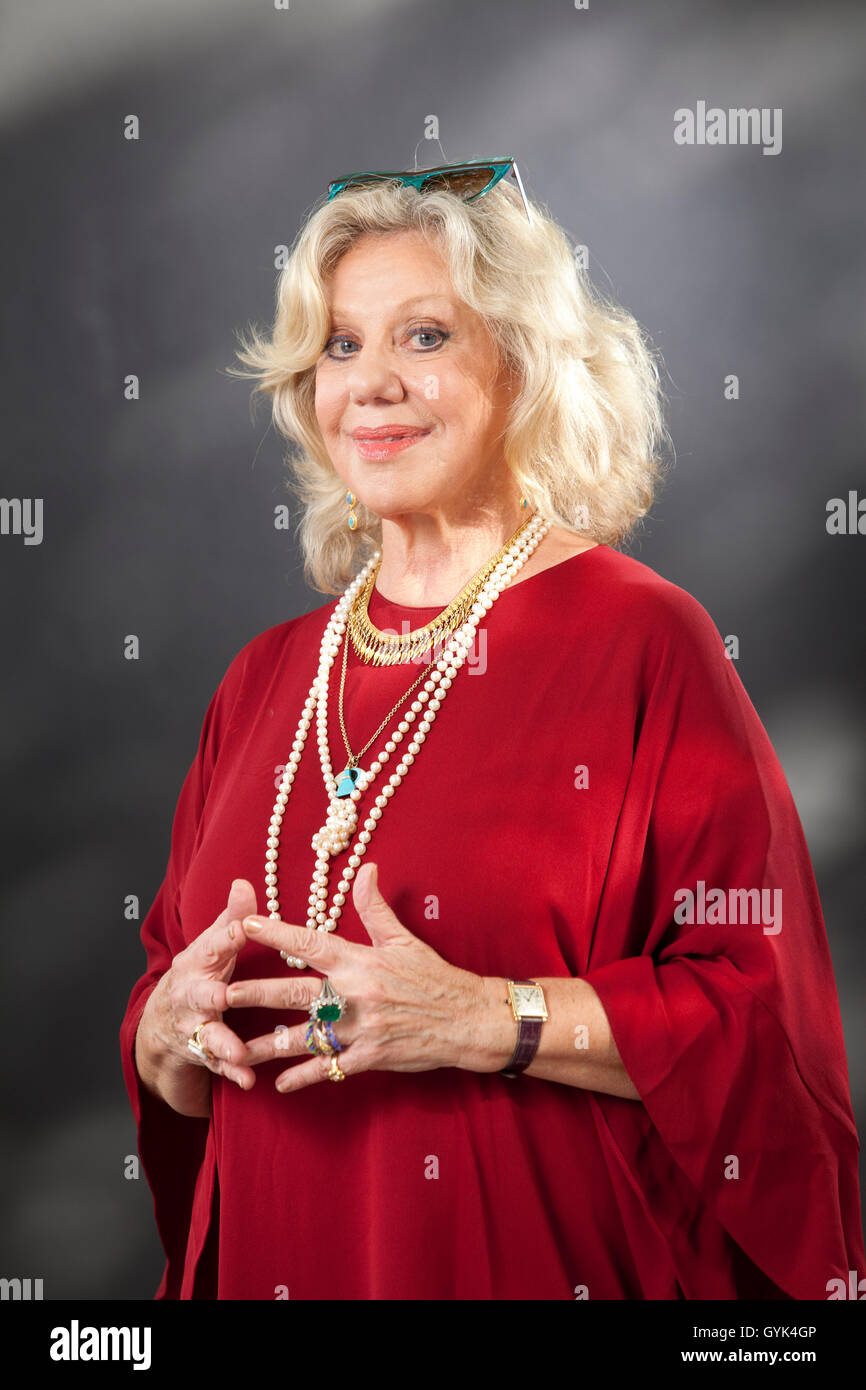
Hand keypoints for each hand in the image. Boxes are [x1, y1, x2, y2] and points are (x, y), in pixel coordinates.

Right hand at [137, 878, 261, 1095]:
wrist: (164, 1021)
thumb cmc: (201, 972)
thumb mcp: (212, 944)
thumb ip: (232, 917)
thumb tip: (244, 882)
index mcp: (199, 962)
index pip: (213, 945)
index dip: (228, 935)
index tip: (244, 927)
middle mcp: (193, 995)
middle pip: (202, 994)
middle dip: (213, 995)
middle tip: (226, 996)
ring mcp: (196, 1025)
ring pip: (209, 1035)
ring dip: (224, 1044)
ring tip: (240, 1054)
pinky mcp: (204, 1052)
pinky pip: (219, 1065)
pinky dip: (232, 1072)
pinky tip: (248, 1080)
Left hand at [226, 863, 503, 1091]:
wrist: (466, 1020)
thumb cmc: (434, 977)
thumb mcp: (404, 939)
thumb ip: (375, 907)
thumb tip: (364, 868)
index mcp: (359, 961)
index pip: (310, 943)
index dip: (276, 933)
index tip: (245, 926)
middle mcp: (354, 994)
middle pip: (294, 992)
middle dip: (254, 994)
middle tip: (220, 995)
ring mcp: (360, 1028)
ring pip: (303, 1037)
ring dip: (266, 1045)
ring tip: (234, 1050)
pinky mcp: (369, 1057)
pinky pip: (328, 1068)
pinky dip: (302, 1077)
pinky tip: (279, 1084)